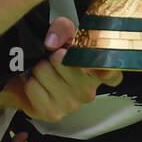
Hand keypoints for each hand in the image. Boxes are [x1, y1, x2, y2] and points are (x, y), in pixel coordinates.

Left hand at [0, 17, 123, 120]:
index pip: (112, 74)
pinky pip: (32, 87)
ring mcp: (71, 105)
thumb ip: (62, 28)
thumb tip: (52, 42)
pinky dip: (29, 82)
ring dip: (38, 69)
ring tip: (45, 73)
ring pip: (43, 71)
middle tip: (53, 61)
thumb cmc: (54, 61)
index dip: (105, 70)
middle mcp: (88, 91)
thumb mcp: (63, 36)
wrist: (32, 79)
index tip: (96, 67)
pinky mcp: (52, 113)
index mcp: (97, 70)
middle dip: (51, 56)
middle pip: (61, 61)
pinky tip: (38, 85)